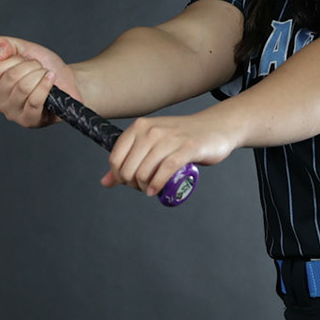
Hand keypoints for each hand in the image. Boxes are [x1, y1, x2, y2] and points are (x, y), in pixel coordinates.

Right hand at [0, 36, 82, 127]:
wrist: (66, 80)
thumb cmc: (43, 66)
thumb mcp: (22, 49)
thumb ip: (4, 44)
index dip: (13, 59)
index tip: (23, 59)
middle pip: (11, 77)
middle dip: (30, 66)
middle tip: (38, 67)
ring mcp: (12, 113)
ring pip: (24, 88)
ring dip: (40, 75)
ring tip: (45, 74)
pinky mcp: (28, 121)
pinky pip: (34, 101)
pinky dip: (45, 86)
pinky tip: (51, 80)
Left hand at [102, 110, 237, 196]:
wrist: (214, 127)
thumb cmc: (181, 138)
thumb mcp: (150, 144)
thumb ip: (128, 160)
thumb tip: (105, 182)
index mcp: (139, 127)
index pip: (116, 159)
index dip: (119, 177)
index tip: (129, 182)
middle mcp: (152, 130)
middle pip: (129, 168)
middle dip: (132, 184)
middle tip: (142, 188)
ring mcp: (169, 138)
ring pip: (145, 171)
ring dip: (145, 187)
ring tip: (150, 190)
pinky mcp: (187, 148)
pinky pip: (166, 170)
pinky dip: (158, 185)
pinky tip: (156, 191)